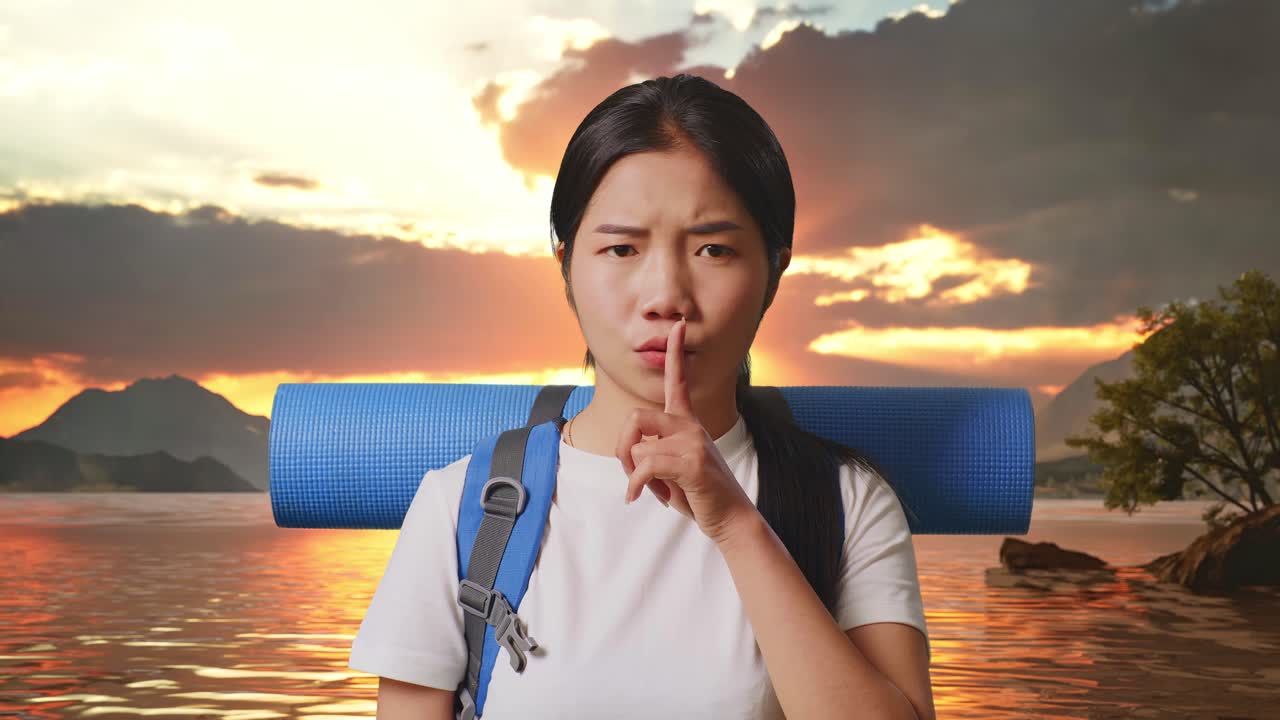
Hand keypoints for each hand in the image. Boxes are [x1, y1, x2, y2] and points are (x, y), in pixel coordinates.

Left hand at [616, 318, 758, 542]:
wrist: (730, 518)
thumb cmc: (699, 493)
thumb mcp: (673, 466)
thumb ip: (654, 450)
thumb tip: (629, 453)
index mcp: (687, 423)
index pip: (679, 381)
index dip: (676, 353)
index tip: (678, 326)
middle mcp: (691, 426)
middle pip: (635, 417)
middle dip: (622, 448)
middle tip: (630, 473)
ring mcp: (693, 442)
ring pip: (638, 448)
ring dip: (635, 476)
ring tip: (656, 491)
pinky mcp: (692, 462)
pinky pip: (645, 466)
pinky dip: (636, 485)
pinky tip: (641, 498)